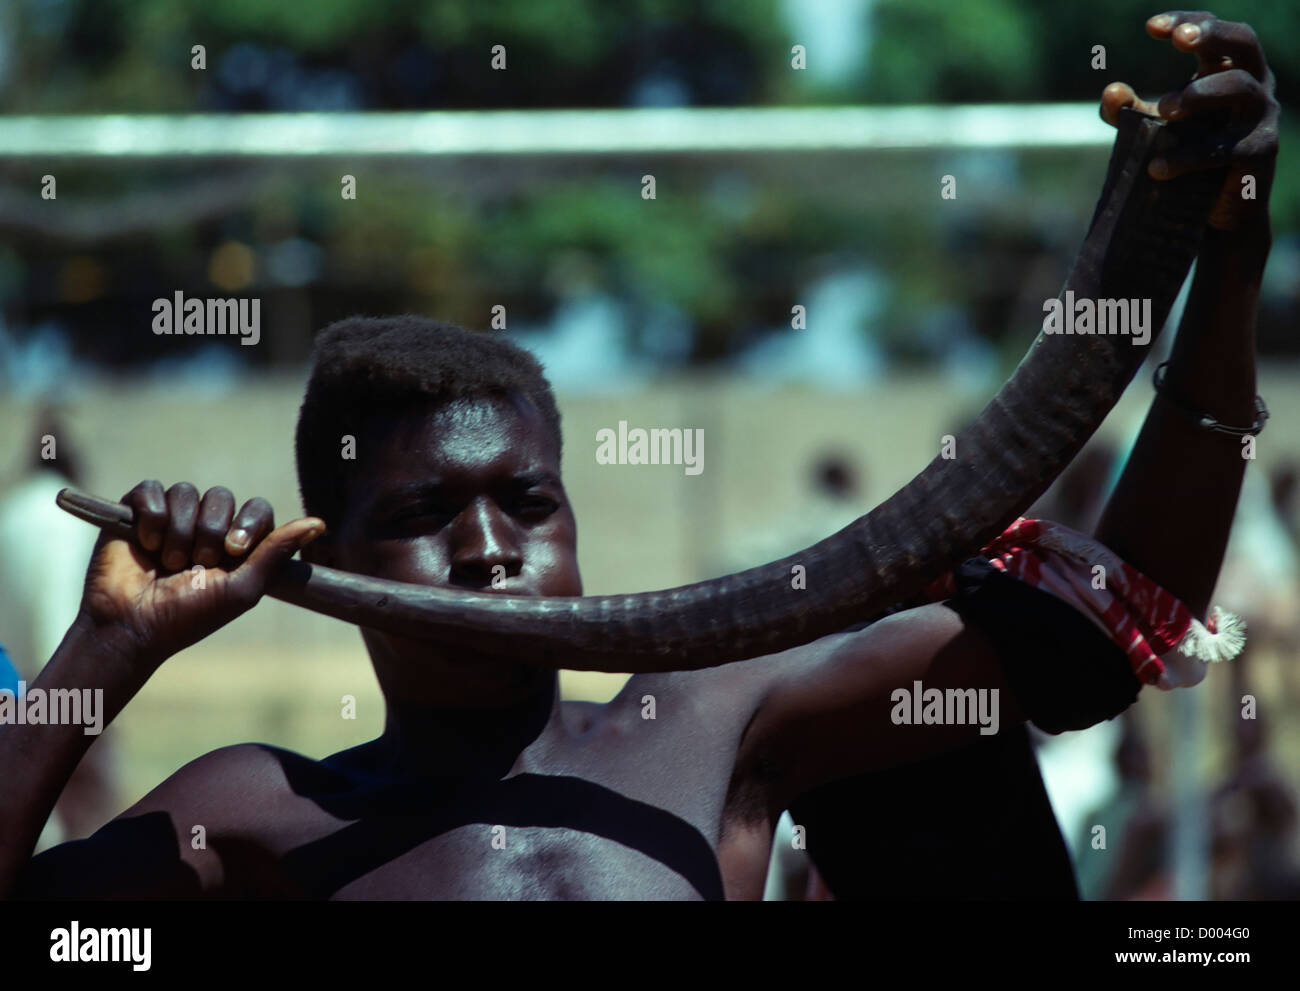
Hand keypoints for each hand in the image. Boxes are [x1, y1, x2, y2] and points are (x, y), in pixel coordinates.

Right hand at [78, 481, 324, 670]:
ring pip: (186, 492)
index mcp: (235, 543)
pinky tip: (146, 543)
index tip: (233, 551)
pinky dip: (152, 516)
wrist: (131, 626)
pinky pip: (152, 490)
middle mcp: (205, 525)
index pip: (257, 508)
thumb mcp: (243, 588)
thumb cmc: (189, 615)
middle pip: (221, 496)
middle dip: (208, 532)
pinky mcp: (137, 512)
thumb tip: (320, 522)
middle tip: (194, 565)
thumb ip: (277, 552)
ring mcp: (171, 517)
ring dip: (179, 531)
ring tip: (168, 562)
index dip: (248, 524)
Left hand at [1100, 11, 1278, 231]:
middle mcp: (1254, 85)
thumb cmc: (1185, 157)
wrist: (1211, 214)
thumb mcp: (1154, 130)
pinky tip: (1156, 168)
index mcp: (1228, 71)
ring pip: (1241, 88)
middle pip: (1244, 43)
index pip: (1214, 32)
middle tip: (1178, 43)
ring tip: (1162, 109)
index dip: (1189, 23)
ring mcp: (1262, 117)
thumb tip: (1111, 91)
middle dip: (1212, 36)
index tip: (1151, 28)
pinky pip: (1228, 147)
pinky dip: (1189, 155)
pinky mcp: (1261, 153)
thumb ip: (1129, 111)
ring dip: (1199, 93)